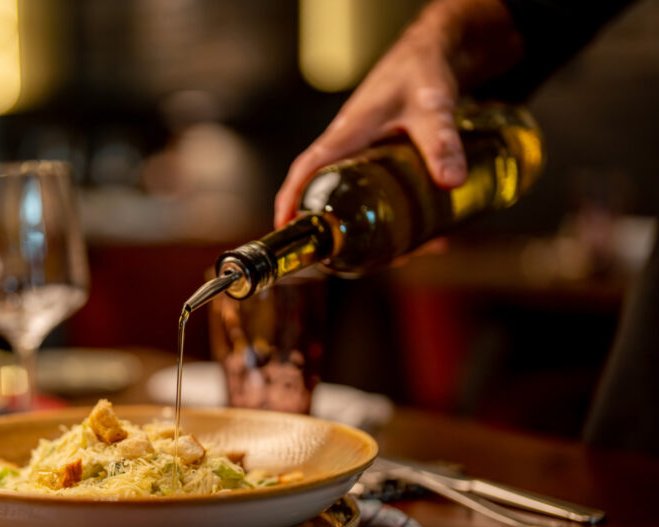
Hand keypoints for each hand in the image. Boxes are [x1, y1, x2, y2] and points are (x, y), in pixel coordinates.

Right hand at [274, 0, 523, 228]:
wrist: (436, 55)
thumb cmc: (421, 73)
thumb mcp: (432, 108)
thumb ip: (442, 142)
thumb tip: (451, 183)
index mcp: (347, 136)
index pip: (306, 171)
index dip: (291, 201)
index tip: (286, 231)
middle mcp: (351, 150)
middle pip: (329, 197)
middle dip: (338, 233)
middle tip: (361, 261)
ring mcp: (367, 157)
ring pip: (359, 202)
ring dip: (376, 232)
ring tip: (406, 253)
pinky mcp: (385, 162)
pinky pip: (380, 195)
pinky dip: (397, 219)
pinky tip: (425, 233)